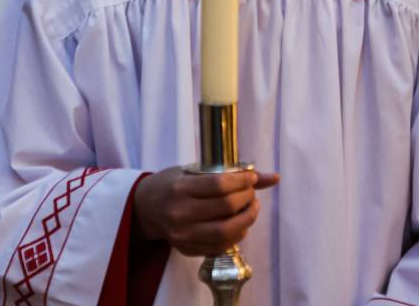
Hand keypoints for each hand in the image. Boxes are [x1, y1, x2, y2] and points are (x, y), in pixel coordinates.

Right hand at [132, 166, 279, 256]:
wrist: (144, 208)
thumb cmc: (171, 184)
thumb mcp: (194, 170)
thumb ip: (231, 174)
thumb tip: (274, 177)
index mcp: (180, 188)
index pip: (219, 185)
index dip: (242, 181)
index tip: (251, 179)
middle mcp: (180, 213)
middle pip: (226, 208)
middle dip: (247, 198)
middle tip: (252, 193)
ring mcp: (183, 234)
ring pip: (226, 231)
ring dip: (247, 219)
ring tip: (250, 208)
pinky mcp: (187, 249)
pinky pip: (220, 246)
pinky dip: (237, 234)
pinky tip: (240, 224)